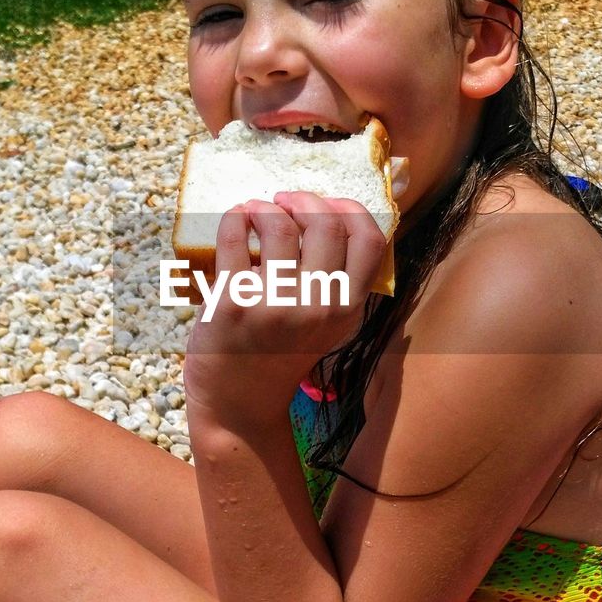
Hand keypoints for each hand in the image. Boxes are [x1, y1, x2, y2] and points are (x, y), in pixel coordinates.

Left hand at [182, 190, 386, 426]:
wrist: (238, 402)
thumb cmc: (280, 354)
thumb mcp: (326, 325)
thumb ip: (336, 282)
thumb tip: (331, 214)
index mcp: (346, 309)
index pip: (370, 240)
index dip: (350, 209)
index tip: (329, 203)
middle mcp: (316, 306)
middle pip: (325, 223)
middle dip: (304, 199)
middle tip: (285, 201)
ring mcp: (274, 304)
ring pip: (279, 224)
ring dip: (266, 207)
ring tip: (256, 211)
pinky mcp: (232, 302)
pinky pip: (234, 238)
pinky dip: (235, 217)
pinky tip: (237, 218)